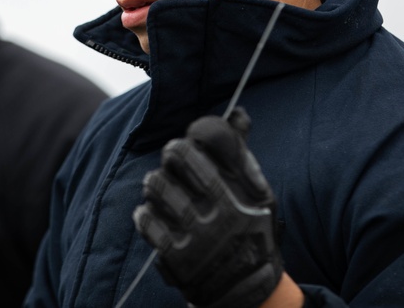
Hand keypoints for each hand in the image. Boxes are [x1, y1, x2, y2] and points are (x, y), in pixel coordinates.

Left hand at [133, 107, 282, 307]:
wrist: (246, 290)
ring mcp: (195, 235)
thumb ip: (242, 154)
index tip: (194, 143)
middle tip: (175, 160)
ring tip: (162, 186)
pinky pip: (146, 221)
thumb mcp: (259, 194)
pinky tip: (153, 213)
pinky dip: (145, 213)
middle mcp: (219, 213)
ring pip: (157, 185)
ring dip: (156, 182)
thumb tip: (237, 112)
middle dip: (173, 154)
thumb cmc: (250, 231)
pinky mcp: (175, 257)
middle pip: (177, 157)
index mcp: (240, 193)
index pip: (208, 144)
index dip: (195, 138)